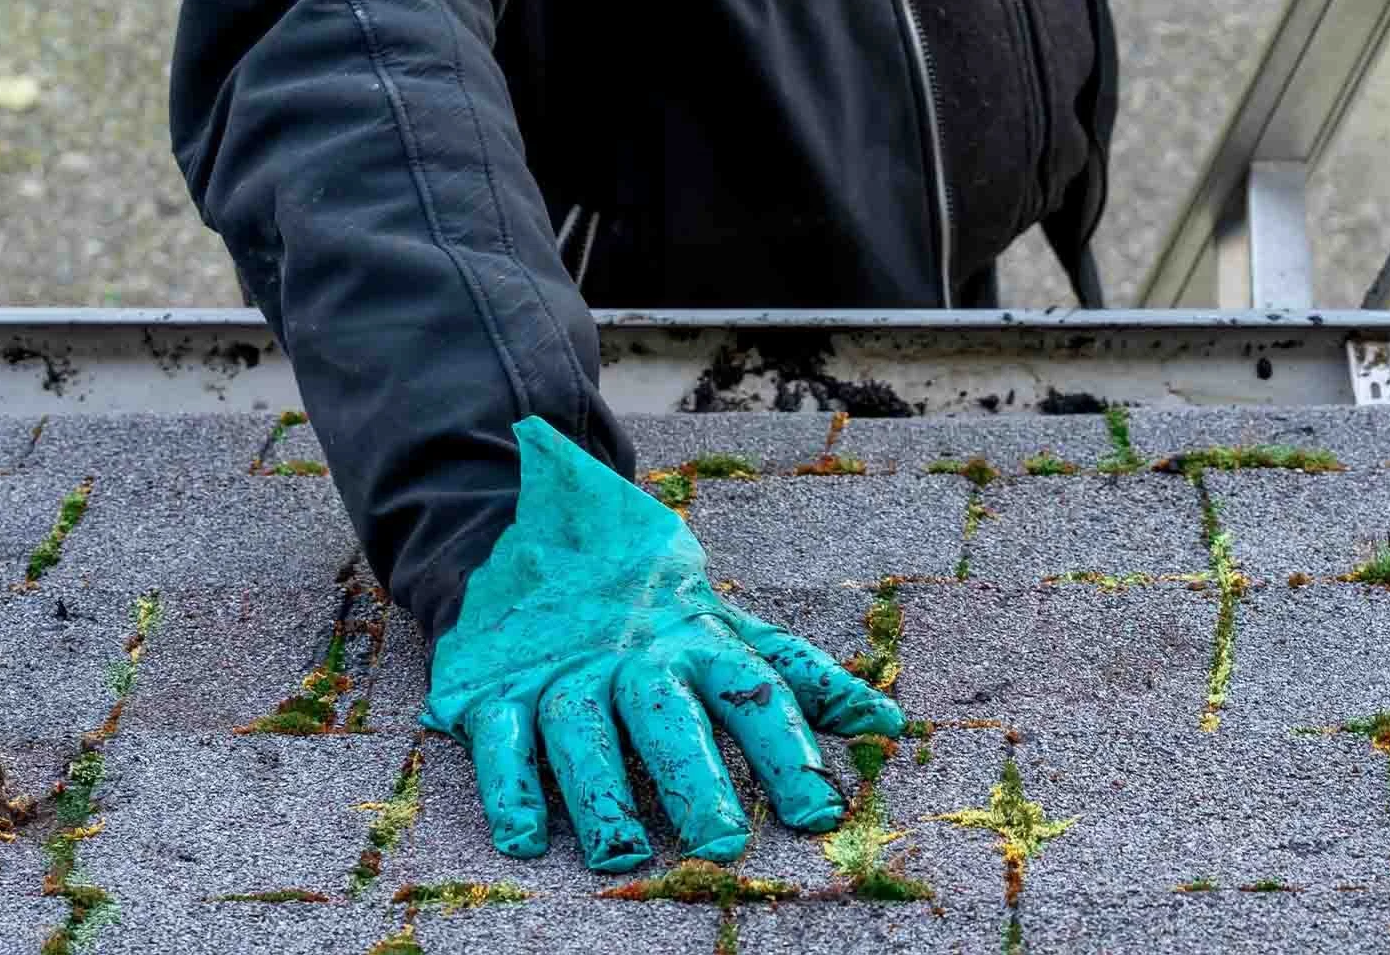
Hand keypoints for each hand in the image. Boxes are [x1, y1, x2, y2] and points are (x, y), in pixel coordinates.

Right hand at [420, 417, 904, 871]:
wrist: (533, 533)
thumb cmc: (654, 607)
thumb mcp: (729, 628)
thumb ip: (802, 678)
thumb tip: (892, 724)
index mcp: (701, 640)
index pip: (755, 694)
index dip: (789, 751)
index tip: (820, 813)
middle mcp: (635, 657)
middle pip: (669, 717)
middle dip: (697, 778)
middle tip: (723, 841)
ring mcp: (564, 672)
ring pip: (583, 732)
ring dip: (602, 795)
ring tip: (625, 857)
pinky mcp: (497, 687)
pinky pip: (500, 738)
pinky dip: (510, 787)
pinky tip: (526, 839)